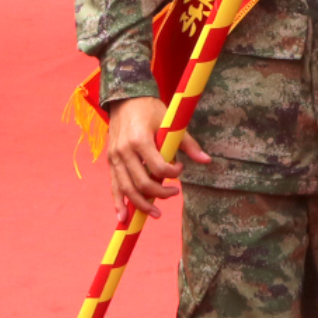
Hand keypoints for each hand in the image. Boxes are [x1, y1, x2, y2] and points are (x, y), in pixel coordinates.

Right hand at [103, 95, 209, 214]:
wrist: (124, 99)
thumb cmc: (149, 110)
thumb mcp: (170, 122)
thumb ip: (187, 143)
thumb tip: (207, 160)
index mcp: (140, 140)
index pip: (158, 168)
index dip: (173, 174)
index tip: (180, 168)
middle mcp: (125, 151)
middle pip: (142, 183)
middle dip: (160, 193)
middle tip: (174, 193)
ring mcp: (115, 158)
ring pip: (127, 189)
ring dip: (141, 205)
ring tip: (156, 213)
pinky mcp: (110, 162)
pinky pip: (114, 186)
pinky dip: (118, 203)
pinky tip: (123, 218)